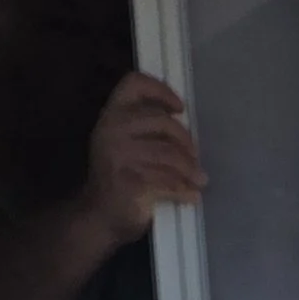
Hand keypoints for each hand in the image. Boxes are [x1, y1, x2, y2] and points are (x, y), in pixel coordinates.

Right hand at [78, 72, 204, 245]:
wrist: (99, 215)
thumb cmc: (118, 177)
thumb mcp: (125, 144)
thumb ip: (145, 128)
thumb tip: (183, 123)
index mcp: (111, 114)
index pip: (134, 84)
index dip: (161, 90)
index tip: (180, 108)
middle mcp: (113, 129)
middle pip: (163, 122)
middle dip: (185, 141)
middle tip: (195, 158)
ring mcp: (121, 156)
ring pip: (171, 155)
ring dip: (191, 171)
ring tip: (199, 180)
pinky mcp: (133, 183)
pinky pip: (170, 182)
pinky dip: (186, 191)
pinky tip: (192, 196)